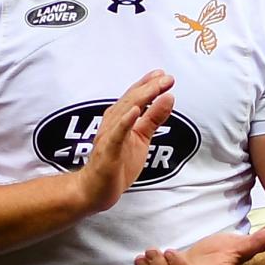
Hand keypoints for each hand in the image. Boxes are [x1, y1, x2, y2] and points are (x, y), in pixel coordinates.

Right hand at [75, 71, 176, 214]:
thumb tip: (169, 98)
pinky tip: (135, 112)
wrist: (96, 190)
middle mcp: (112, 123)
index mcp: (120, 119)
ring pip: (124, 113)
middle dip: (149, 88)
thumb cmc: (117, 163)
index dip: (149, 85)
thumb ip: (154, 118)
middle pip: (131, 101)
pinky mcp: (108, 152)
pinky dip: (125, 122)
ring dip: (140, 98)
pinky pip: (116, 135)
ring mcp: (109, 137)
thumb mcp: (142, 138)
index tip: (163, 74)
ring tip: (156, 87)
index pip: (135, 97)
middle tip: (167, 78)